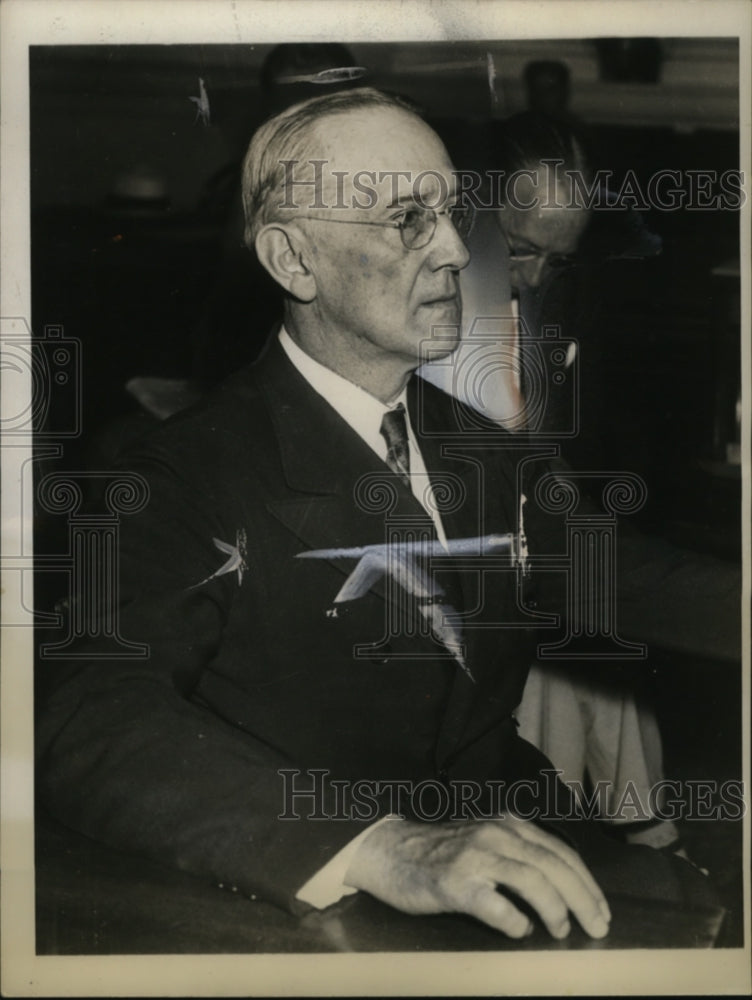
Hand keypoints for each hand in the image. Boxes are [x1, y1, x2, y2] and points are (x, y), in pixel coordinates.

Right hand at [344, 815, 610, 939]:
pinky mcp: (455, 883)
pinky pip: (495, 904)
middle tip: (598, 928)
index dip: (587, 882)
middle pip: (553, 865)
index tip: (602, 910)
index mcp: (507, 825)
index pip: (560, 851)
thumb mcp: (484, 841)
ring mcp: (475, 857)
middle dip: (583, 900)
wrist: (390, 851)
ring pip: (532, 880)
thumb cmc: (440, 853)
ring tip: (562, 931)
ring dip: (555, 910)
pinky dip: (514, 921)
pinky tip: (519, 931)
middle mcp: (495, 834)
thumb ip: (517, 854)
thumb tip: (562, 889)